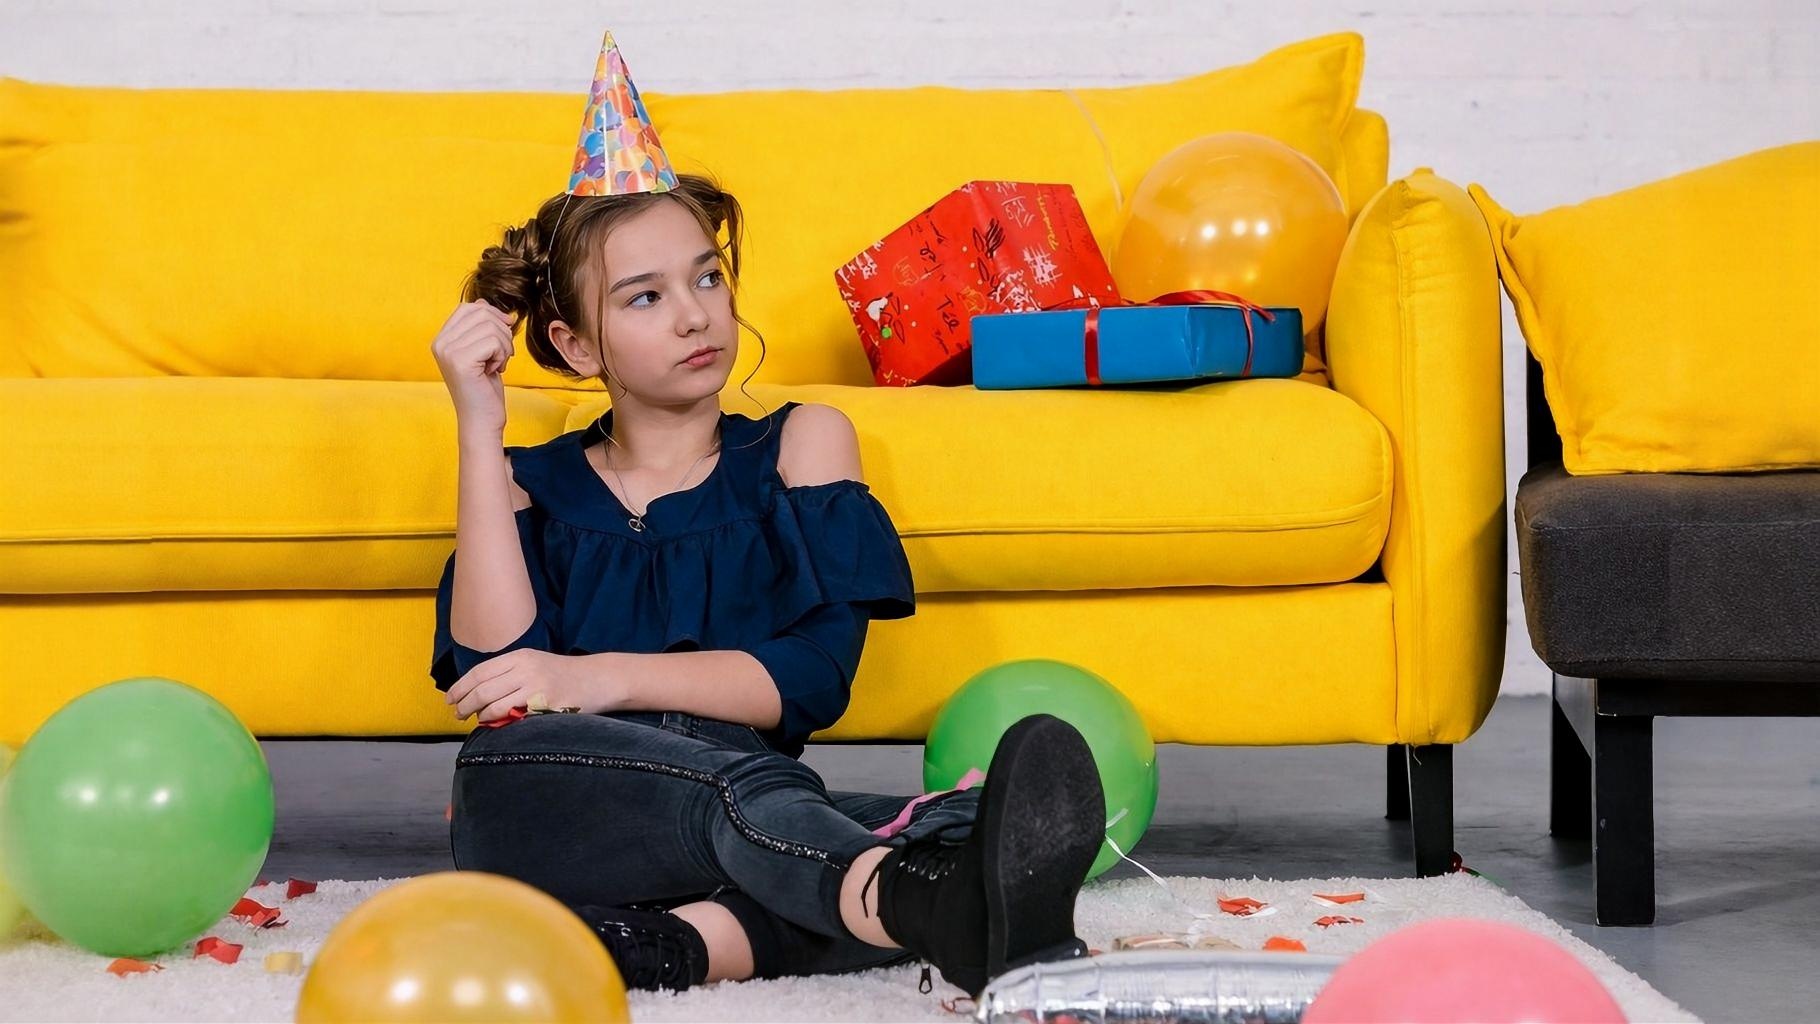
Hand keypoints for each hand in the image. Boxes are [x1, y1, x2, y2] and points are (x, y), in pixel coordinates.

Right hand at [430, 300, 516, 436]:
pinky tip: (495, 370)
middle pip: (482, 312)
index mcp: (441, 339)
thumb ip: (479, 327)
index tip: (502, 337)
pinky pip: (494, 341)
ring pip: (491, 326)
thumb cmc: (484, 388)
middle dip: (502, 331)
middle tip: (502, 354)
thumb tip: (484, 302)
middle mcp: (440, 343)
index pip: (469, 307)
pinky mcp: (460, 361)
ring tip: (497, 364)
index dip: (492, 316)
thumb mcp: (482, 352)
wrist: (481, 420)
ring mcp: (448, 351)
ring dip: (504, 346)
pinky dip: (502, 355)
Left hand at [445, 650, 622, 723]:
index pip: (480, 671)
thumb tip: (479, 693)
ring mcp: (536, 687)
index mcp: (520, 657)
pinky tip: (496, 724)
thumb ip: (509, 674)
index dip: (461, 686)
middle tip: (457, 714)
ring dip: (479, 715)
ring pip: (494, 704)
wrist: (599, 679)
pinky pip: (514, 717)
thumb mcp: (535, 664)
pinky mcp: (547, 705)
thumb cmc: (565, 675)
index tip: (450, 698)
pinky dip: (499, 722)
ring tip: (475, 721)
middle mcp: (526, 669)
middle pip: (483, 689)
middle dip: (464, 704)